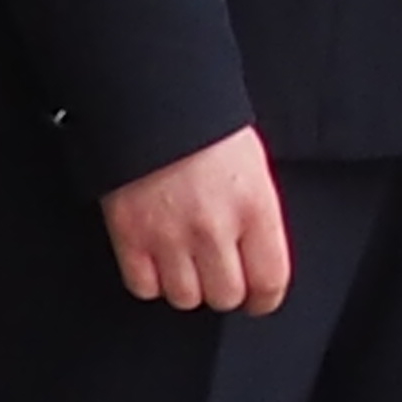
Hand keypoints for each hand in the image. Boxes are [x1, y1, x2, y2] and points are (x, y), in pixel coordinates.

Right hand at [101, 126, 293, 314]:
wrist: (154, 102)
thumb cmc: (208, 129)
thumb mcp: (253, 167)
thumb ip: (257, 214)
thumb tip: (259, 255)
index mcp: (256, 206)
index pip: (270, 279)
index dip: (266, 298)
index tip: (260, 299)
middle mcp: (216, 228)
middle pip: (226, 296)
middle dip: (226, 289)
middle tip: (221, 275)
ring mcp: (170, 236)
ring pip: (185, 298)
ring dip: (188, 286)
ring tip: (188, 263)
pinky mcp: (131, 238)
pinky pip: (144, 287)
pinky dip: (151, 280)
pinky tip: (158, 260)